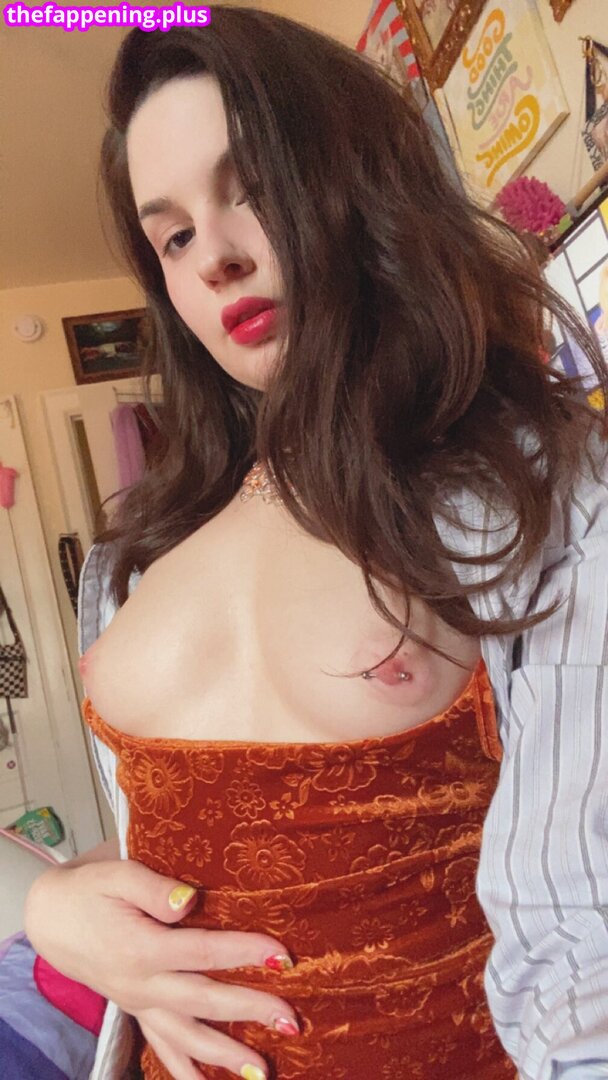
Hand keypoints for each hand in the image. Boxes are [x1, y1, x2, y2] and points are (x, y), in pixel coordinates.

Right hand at [25, 858, 297, 1078]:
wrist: (51, 917)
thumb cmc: (90, 890)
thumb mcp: (119, 874)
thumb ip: (155, 889)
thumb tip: (190, 900)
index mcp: (142, 948)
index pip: (204, 952)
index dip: (246, 952)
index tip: (283, 956)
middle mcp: (142, 984)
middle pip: (204, 1002)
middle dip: (250, 1011)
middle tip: (290, 1020)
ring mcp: (139, 1002)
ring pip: (186, 1037)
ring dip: (225, 1056)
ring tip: (262, 1071)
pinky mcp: (137, 1009)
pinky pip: (161, 1047)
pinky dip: (184, 1071)